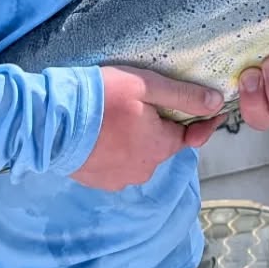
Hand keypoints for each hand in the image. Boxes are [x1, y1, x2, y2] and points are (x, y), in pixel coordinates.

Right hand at [70, 65, 223, 191]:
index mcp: (159, 147)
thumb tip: (218, 104)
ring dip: (138, 138)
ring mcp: (118, 179)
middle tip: (145, 101)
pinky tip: (105, 131)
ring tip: (121, 114)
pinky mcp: (97, 180)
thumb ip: (184, 96)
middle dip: (162, 126)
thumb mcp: (147, 87)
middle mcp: (143, 169)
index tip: (211, 111)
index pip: (191, 138)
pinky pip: (119, 163)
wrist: (50, 122)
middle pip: (163, 145)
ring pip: (140, 155)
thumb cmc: (101, 98)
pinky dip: (118, 148)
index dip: (202, 125)